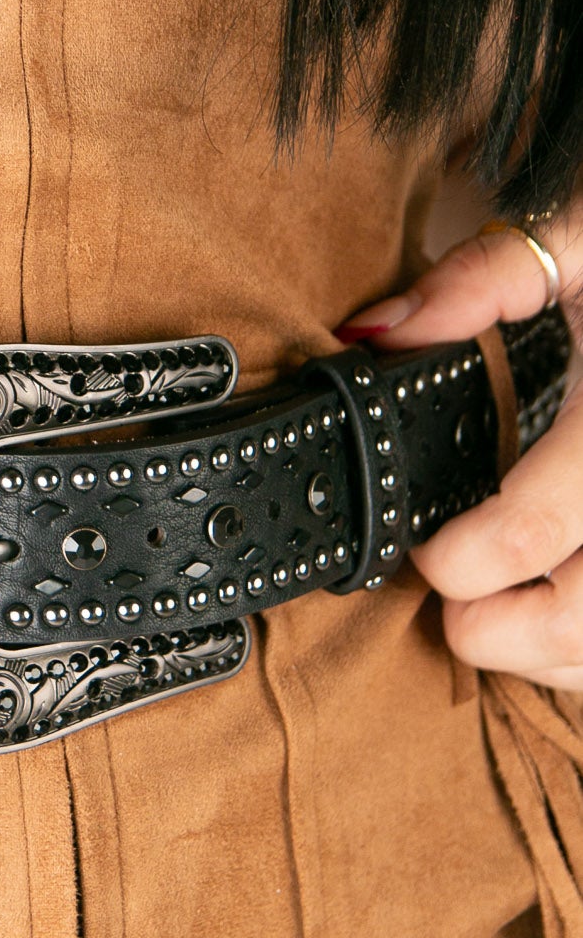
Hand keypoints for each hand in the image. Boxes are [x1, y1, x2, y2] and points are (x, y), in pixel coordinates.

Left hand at [339, 211, 581, 689]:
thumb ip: (479, 283)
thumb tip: (375, 336)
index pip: (527, 531)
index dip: (453, 561)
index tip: (426, 548)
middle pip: (575, 619)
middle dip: (495, 630)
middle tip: (456, 595)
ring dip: (551, 654)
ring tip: (510, 605)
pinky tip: (566, 608)